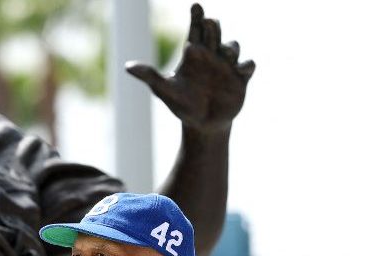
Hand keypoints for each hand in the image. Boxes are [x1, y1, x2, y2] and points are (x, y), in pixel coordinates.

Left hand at [126, 3, 254, 133]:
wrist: (203, 124)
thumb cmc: (182, 105)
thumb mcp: (165, 90)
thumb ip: (150, 76)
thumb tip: (127, 67)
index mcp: (194, 55)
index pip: (196, 31)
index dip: (197, 17)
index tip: (195, 6)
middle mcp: (212, 56)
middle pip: (215, 33)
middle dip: (213, 26)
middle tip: (208, 22)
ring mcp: (227, 66)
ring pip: (232, 47)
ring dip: (230, 47)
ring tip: (224, 53)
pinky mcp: (240, 79)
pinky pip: (248, 65)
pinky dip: (246, 65)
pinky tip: (241, 69)